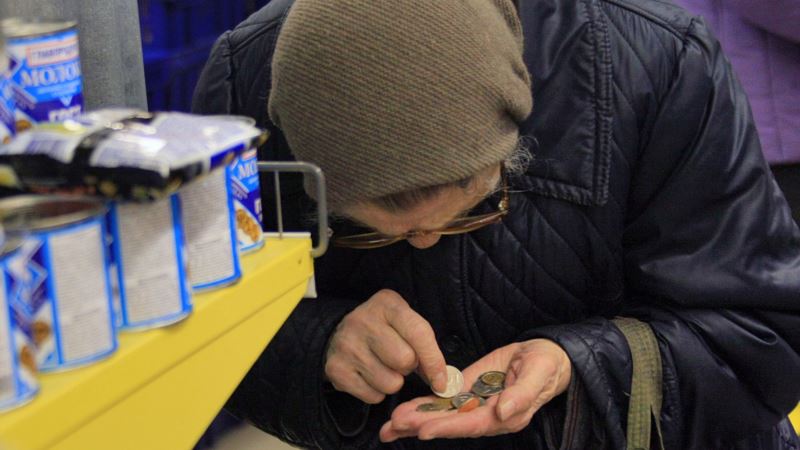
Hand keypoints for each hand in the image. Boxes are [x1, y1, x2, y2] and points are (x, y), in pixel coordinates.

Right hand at [324, 289, 447, 403]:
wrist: (338, 333)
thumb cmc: (382, 329)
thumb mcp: (403, 323)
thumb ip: (424, 346)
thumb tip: (442, 381)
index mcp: (386, 304)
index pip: (419, 333)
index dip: (434, 360)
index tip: (441, 381)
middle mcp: (363, 321)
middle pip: (405, 360)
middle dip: (408, 367)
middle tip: (399, 360)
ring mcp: (347, 345)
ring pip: (390, 382)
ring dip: (393, 381)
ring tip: (383, 367)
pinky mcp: (336, 369)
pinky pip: (373, 396)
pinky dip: (377, 392)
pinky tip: (369, 376)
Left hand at [379, 339, 570, 441]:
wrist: (545, 357)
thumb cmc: (546, 365)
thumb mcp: (539, 373)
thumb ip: (522, 395)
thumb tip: (503, 411)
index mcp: (506, 415)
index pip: (472, 424)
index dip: (447, 427)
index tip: (423, 430)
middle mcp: (488, 416)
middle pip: (451, 424)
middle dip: (422, 424)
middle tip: (393, 425)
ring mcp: (477, 406)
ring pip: (443, 416)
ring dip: (417, 420)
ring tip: (389, 425)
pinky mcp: (470, 394)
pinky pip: (445, 404)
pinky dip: (424, 407)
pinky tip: (404, 412)